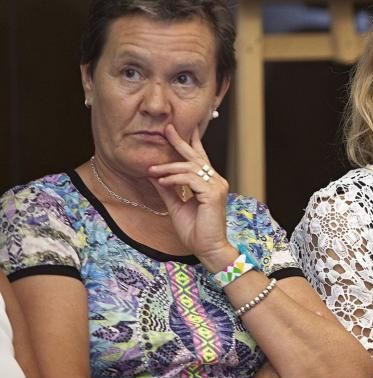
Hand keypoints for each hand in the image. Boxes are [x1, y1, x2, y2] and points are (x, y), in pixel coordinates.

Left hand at [147, 123, 232, 266]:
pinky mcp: (213, 194)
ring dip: (168, 168)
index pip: (200, 159)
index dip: (190, 143)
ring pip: (190, 168)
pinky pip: (190, 180)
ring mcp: (216, 186)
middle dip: (180, 142)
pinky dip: (173, 179)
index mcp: (209, 183)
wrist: (207, 248)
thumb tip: (154, 175)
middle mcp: (216, 181)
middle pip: (196, 157)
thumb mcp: (176, 206)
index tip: (178, 131)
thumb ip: (168, 190)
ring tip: (151, 170)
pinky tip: (162, 181)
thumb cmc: (195, 231)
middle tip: (167, 129)